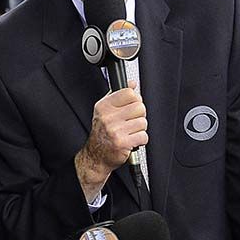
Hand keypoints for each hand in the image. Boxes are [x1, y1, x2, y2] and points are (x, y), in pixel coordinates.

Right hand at [75, 83, 146, 199]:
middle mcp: (107, 117)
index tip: (130, 108)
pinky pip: (143, 136)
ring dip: (139, 129)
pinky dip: (140, 140)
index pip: (129, 93)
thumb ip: (118, 95)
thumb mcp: (104, 111)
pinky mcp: (123, 143)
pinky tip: (130, 141)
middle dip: (139, 116)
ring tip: (129, 132)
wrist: (96, 156)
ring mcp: (115, 130)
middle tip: (130, 122)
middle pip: (140, 107)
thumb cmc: (102, 133)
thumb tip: (132, 83)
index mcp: (103, 106)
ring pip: (143, 122)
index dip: (134, 100)